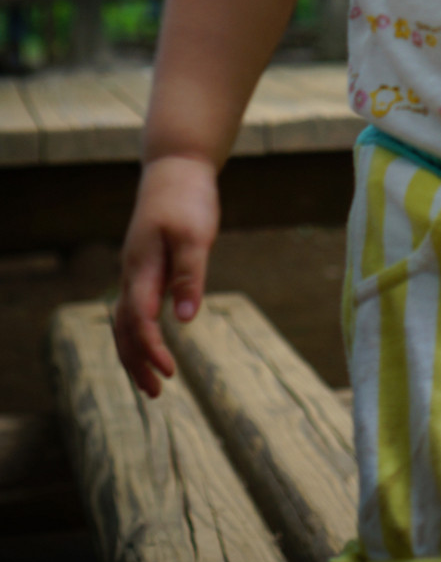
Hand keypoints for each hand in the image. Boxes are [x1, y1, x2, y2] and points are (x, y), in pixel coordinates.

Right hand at [113, 155, 219, 396]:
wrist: (175, 166)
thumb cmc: (187, 198)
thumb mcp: (195, 235)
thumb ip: (190, 276)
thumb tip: (184, 320)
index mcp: (142, 267)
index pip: (140, 321)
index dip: (151, 349)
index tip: (169, 372)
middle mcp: (133, 272)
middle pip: (124, 328)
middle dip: (136, 363)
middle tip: (156, 394)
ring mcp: (136, 268)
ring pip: (125, 320)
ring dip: (135, 351)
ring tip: (153, 381)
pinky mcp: (145, 264)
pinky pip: (134, 306)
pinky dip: (139, 331)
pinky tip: (153, 342)